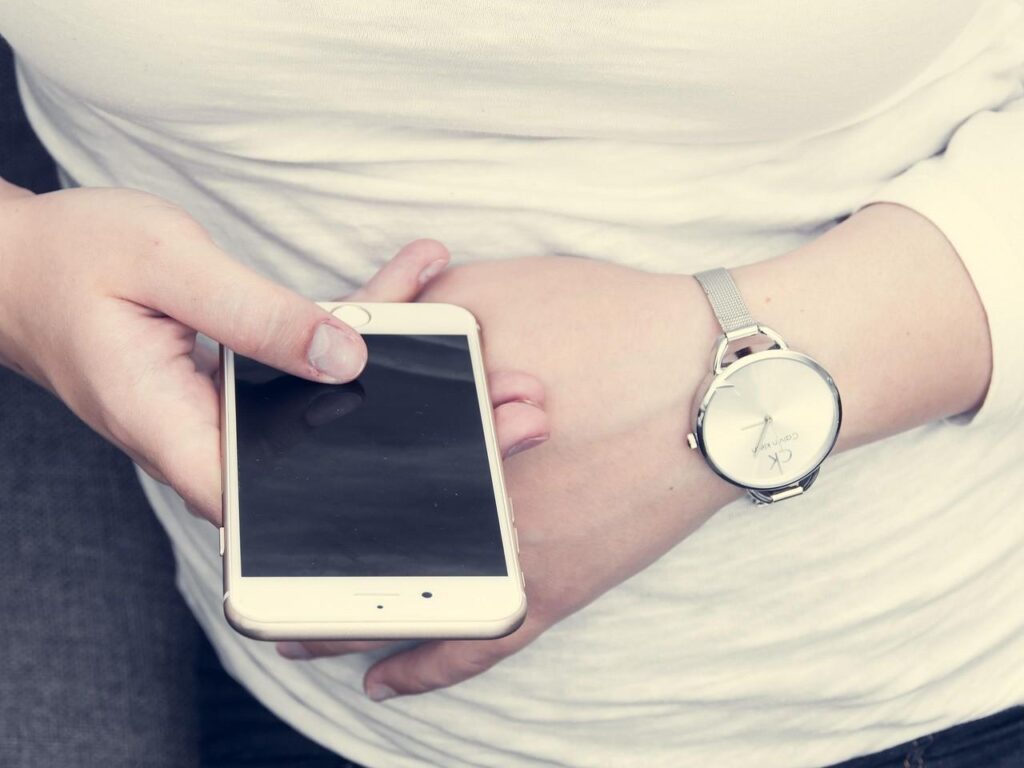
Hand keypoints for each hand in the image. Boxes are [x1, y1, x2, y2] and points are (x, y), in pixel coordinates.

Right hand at [0, 182, 548, 522]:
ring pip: (340, 405)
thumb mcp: (167, 268)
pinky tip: (425, 281)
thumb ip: (256, 316)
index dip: (372, 516)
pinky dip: (370, 323)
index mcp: (180, 434)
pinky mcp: (247, 378)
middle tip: (518, 416)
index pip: (283, 512)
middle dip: (430, 438)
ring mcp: (235, 412)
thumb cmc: (75, 262)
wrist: (28, 263)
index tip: (455, 506)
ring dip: (419, 375)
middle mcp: (213, 439)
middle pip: (336, 459)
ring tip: (497, 355)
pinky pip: (320, 359)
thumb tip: (346, 358)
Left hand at [279, 256, 741, 698]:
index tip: (244, 508)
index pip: (335, 473)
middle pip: (355, 552)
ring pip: (398, 612)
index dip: (278, 497)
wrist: (720, 374)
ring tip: (294, 638)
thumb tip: (364, 339)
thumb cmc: (614, 320)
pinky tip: (387, 683)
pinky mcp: (558, 588)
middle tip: (254, 584)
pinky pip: (479, 647)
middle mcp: (460, 505)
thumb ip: (419, 319)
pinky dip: (428, 670)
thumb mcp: (496, 290)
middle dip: (296, 571)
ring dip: (338, 629)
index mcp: (438, 433)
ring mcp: (508, 556)